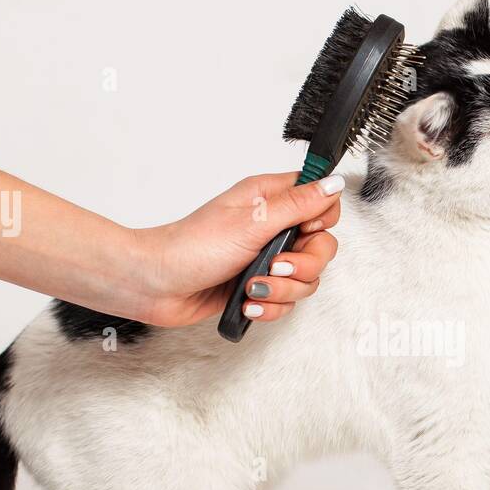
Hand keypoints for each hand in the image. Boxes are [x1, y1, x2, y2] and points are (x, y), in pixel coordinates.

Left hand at [130, 172, 343, 326]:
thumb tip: (334, 183)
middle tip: (274, 266)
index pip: (322, 203)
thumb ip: (299, 204)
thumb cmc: (191, 247)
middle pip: (321, 248)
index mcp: (271, 200)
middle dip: (303, 266)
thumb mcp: (252, 221)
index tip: (301, 230)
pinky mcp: (257, 287)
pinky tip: (247, 303)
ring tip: (251, 289)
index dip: (320, 221)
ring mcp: (265, 259)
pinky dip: (269, 307)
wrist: (155, 285)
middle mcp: (272, 228)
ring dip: (282, 291)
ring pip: (305, 280)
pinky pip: (285, 301)